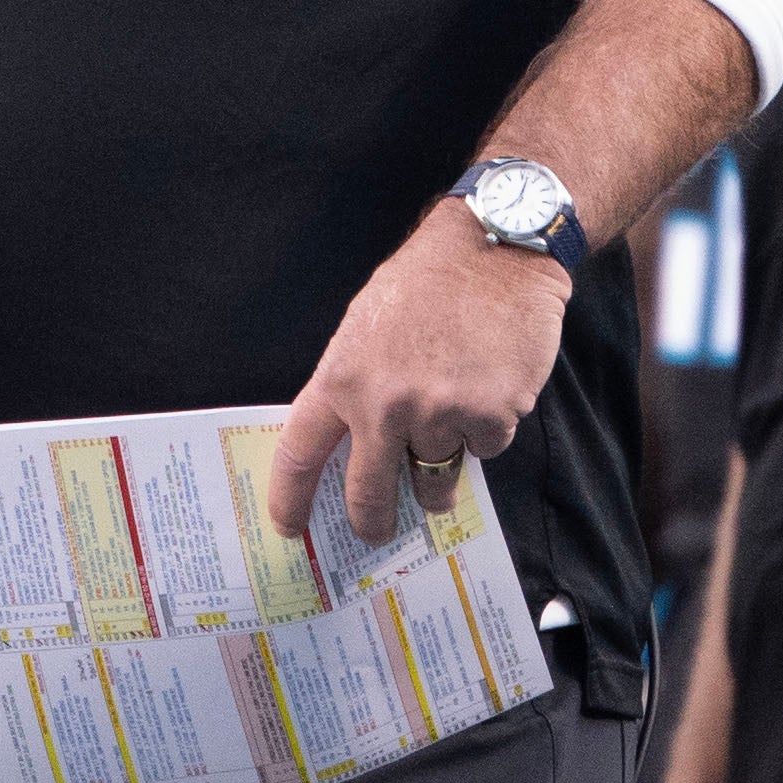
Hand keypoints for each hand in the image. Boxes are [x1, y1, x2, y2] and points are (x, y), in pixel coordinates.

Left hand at [264, 200, 570, 547]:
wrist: (496, 250)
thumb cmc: (428, 281)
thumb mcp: (366, 325)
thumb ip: (355, 385)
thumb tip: (352, 445)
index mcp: (342, 378)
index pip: (299, 453)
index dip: (288, 499)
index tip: (287, 529)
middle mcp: (385, 405)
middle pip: (368, 494)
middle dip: (372, 522)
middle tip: (376, 531)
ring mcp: (439, 414)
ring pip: (435, 477)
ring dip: (440, 473)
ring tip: (449, 433)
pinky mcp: (490, 418)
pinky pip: (484, 449)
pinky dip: (487, 429)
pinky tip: (490, 384)